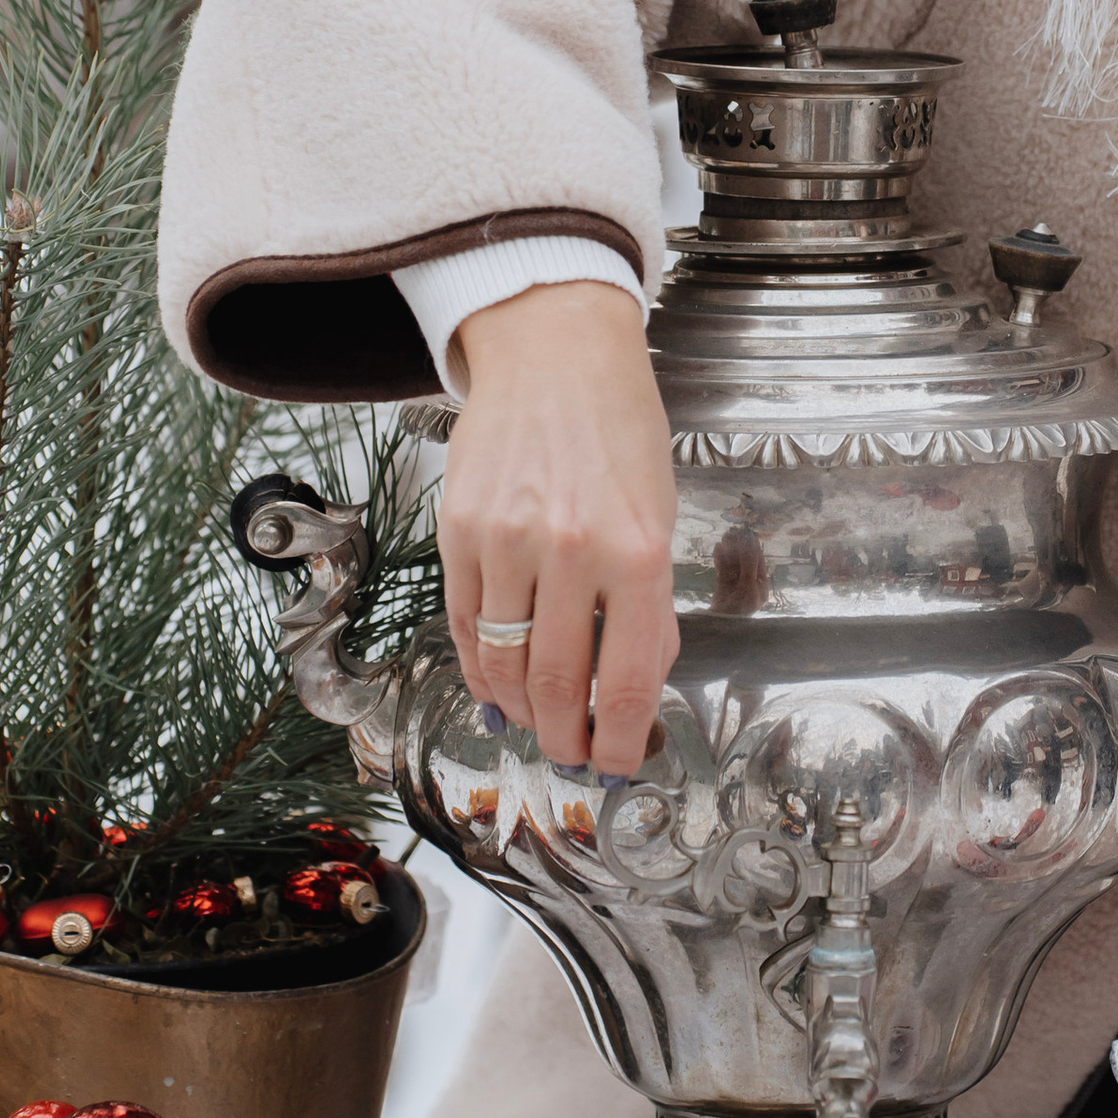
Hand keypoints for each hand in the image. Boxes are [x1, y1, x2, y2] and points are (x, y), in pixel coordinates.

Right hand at [440, 285, 677, 776]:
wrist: (555, 352)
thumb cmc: (618, 428)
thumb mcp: (659, 514)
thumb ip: (648, 603)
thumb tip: (633, 686)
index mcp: (638, 551)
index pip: (622, 681)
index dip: (616, 741)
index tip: (614, 764)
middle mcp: (570, 550)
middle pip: (554, 683)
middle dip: (563, 737)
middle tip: (570, 753)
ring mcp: (506, 541)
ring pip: (502, 664)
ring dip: (518, 711)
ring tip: (534, 724)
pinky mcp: (458, 530)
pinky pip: (464, 623)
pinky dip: (478, 666)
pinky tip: (495, 683)